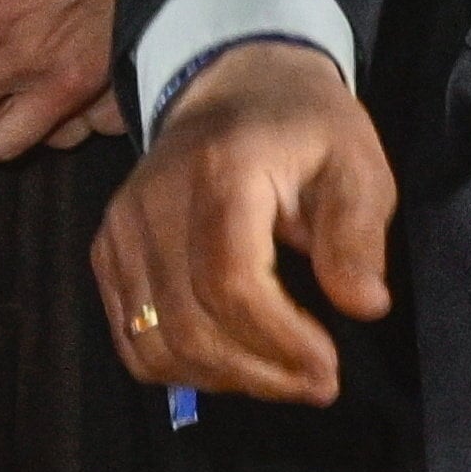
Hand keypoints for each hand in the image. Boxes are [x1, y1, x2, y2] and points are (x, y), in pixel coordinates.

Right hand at [93, 40, 390, 405]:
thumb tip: (363, 306)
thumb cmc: (305, 130)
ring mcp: (120, 228)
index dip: (279, 341)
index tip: (330, 368)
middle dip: (259, 373)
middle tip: (318, 384)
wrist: (230, 87)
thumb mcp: (357, 166)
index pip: (230, 281)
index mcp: (219, 175)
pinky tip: (229, 361)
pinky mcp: (106, 249)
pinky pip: (129, 335)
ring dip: (219, 378)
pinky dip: (177, 367)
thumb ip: (357, 234)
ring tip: (277, 376)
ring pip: (152, 339)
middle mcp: (152, 203)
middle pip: (187, 321)